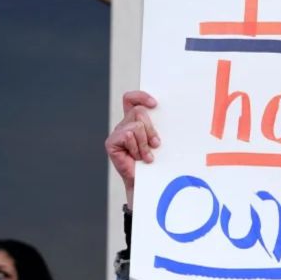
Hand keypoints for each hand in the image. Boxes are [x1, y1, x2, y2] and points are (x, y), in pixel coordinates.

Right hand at [106, 91, 159, 208]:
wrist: (146, 183)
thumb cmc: (155, 163)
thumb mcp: (158, 141)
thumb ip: (157, 127)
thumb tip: (168, 114)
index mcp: (134, 121)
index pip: (131, 100)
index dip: (140, 96)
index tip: (154, 104)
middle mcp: (124, 125)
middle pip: (139, 112)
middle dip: (151, 128)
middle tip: (156, 144)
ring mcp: (116, 133)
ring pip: (136, 126)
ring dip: (145, 143)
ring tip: (146, 156)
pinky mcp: (111, 142)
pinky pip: (128, 136)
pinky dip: (137, 148)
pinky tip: (137, 158)